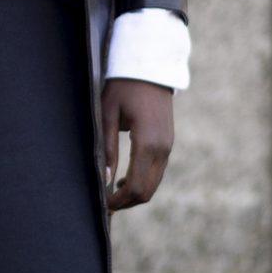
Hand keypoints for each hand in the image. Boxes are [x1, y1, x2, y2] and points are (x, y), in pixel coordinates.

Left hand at [102, 77, 173, 211]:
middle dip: (127, 202)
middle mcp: (162, 149)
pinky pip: (157, 172)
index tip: (103, 205)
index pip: (136, 186)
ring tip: (112, 193)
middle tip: (106, 205)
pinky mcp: (168, 143)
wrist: (151, 67)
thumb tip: (105, 179)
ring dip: (135, 193)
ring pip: (154, 184)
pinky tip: (124, 179)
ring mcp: (168, 146)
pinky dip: (143, 182)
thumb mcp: (109, 115)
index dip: (119, 200)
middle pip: (147, 190)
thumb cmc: (124, 87)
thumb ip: (108, 148)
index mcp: (147, 143)